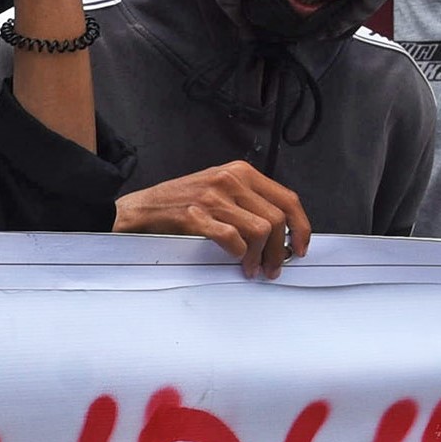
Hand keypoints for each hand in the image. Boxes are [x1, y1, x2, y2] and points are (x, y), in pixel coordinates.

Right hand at [117, 162, 312, 278]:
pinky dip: (239, 255)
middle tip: (273, 267)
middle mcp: (230, 180)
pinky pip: (232, 238)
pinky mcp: (195, 216)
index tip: (300, 247)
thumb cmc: (179, 204)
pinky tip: (236, 262)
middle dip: (279, 250)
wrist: (139, 210)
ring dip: (260, 257)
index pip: (287, 199)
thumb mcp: (219, 189)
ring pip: (259, 230)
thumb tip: (279, 231)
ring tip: (252, 269)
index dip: (301, 227)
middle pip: (276, 219)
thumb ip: (248, 202)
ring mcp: (213, 197)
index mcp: (241, 172)